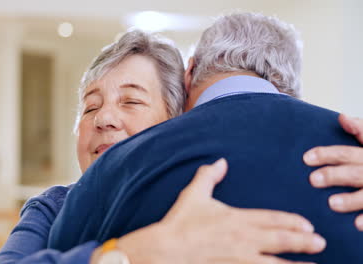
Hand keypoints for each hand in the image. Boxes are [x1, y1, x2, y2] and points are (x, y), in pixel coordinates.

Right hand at [108, 159, 325, 263]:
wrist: (167, 249)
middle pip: (280, 240)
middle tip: (320, 242)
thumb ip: (208, 176)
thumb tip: (220, 162)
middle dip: (303, 241)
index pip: (271, 219)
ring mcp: (239, 258)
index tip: (307, 225)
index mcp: (236, 218)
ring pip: (275, 263)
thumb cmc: (180, 222)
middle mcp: (243, 239)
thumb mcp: (193, 194)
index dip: (292, 222)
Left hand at [304, 114, 362, 230]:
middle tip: (313, 180)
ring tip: (332, 203)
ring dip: (352, 199)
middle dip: (335, 175)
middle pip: (356, 171)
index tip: (306, 158)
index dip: (328, 154)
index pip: (347, 151)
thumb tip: (342, 117)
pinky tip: (357, 224)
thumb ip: (362, 130)